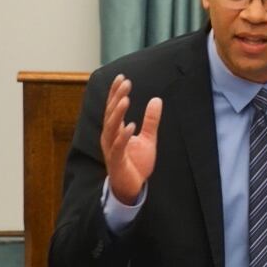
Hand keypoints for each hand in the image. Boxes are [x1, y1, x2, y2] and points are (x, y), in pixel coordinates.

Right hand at [101, 74, 162, 204]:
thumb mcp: (148, 139)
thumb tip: (157, 100)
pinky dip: (123, 136)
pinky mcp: (117, 161)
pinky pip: (118, 147)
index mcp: (115, 131)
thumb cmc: (136, 164)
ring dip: (118, 113)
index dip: (116, 92)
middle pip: (110, 114)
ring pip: (111, 127)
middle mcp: (109, 138)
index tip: (122, 77)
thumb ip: (151, 121)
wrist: (132, 188)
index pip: (113, 108)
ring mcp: (111, 149)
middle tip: (126, 83)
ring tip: (125, 99)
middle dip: (117, 97)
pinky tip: (131, 125)